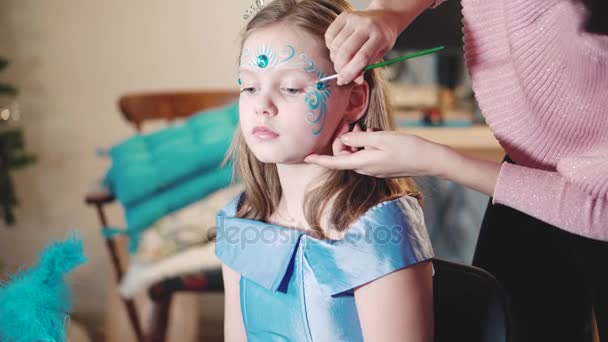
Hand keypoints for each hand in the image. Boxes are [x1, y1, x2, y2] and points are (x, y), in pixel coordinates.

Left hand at [306, 130, 445, 177]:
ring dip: (355, 141)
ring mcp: (374, 169)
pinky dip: (364, 145)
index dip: (320, 159)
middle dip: (342, 141)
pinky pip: (365, 156)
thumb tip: (343, 140)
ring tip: (365, 128)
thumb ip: (358, 139)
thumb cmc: (406, 147)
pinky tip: (373, 135)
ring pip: (354, 155)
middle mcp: (365, 169)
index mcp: (362, 163)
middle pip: (344, 156)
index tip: (306, 157)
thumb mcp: (380, 138)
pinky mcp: (381, 167)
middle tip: (351, 125)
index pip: (335, 162)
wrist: (428, 160)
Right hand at [325, 0, 432, 84]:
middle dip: (340, 67)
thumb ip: (367, 66)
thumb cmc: (382, 39)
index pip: (362, 57)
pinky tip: (338, 49)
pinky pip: (330, 36)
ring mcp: (354, 18)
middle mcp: (366, 25)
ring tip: (341, 61)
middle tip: (341, 73)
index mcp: (379, 36)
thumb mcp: (380, 54)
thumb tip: (355, 80)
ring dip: (335, 58)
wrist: (383, 17)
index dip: (350, 72)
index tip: (343, 81)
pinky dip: (330, 47)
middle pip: (346, 51)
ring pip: (336, 45)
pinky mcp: (343, 16)